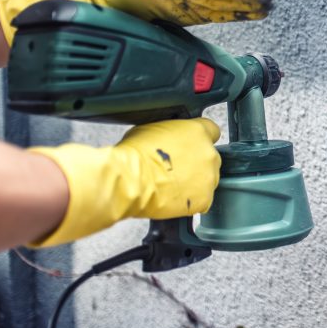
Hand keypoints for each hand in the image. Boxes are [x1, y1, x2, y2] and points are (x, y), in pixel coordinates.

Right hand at [27, 118, 221, 247]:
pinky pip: (202, 198)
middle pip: (210, 155)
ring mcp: (206, 177)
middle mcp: (208, 152)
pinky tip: (173, 198)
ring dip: (192, 180)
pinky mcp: (200, 199)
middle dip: (194, 161)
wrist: (116, 184)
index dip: (195, 137)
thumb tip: (158, 128)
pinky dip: (189, 199)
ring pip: (207, 177)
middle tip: (171, 168)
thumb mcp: (141, 130)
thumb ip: (160, 130)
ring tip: (168, 184)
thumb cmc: (122, 157)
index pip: (209, 129)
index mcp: (197, 130)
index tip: (186, 144)